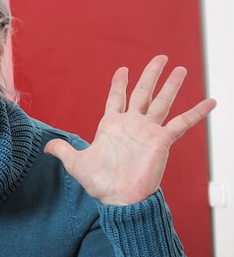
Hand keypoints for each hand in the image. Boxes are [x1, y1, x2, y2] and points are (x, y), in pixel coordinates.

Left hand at [44, 55, 215, 205]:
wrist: (119, 198)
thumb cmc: (100, 183)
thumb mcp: (76, 163)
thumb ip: (63, 151)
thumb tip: (46, 148)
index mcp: (111, 126)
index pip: (116, 98)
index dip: (119, 83)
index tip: (123, 69)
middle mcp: (132, 125)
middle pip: (143, 92)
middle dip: (150, 74)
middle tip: (160, 57)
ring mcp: (148, 131)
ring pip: (162, 101)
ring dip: (171, 85)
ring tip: (180, 69)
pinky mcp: (162, 141)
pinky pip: (182, 123)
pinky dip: (196, 112)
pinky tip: (210, 101)